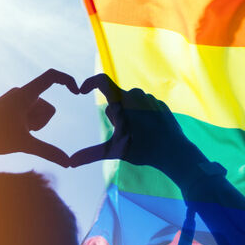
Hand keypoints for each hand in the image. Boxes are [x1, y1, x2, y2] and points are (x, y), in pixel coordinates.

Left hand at [0, 69, 79, 166]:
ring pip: (39, 114)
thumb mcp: (25, 145)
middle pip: (48, 108)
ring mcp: (16, 100)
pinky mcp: (12, 107)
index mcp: (25, 94)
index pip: (51, 77)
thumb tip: (69, 163)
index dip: (67, 80)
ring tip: (15, 132)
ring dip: (33, 126)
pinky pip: (30, 115)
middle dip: (41, 123)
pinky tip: (12, 132)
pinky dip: (27, 126)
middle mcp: (21, 93)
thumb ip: (49, 152)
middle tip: (22, 131)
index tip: (78, 92)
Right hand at [70, 74, 201, 175]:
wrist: (174, 151)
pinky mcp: (160, 104)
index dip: (89, 83)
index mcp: (122, 101)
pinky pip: (145, 107)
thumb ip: (92, 154)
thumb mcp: (115, 151)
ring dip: (129, 116)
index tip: (81, 90)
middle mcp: (136, 94)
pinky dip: (143, 117)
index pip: (101, 81)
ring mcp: (150, 98)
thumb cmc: (144, 150)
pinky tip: (149, 131)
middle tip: (125, 133)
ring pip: (130, 103)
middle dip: (115, 115)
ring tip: (139, 134)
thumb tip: (70, 163)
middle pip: (115, 100)